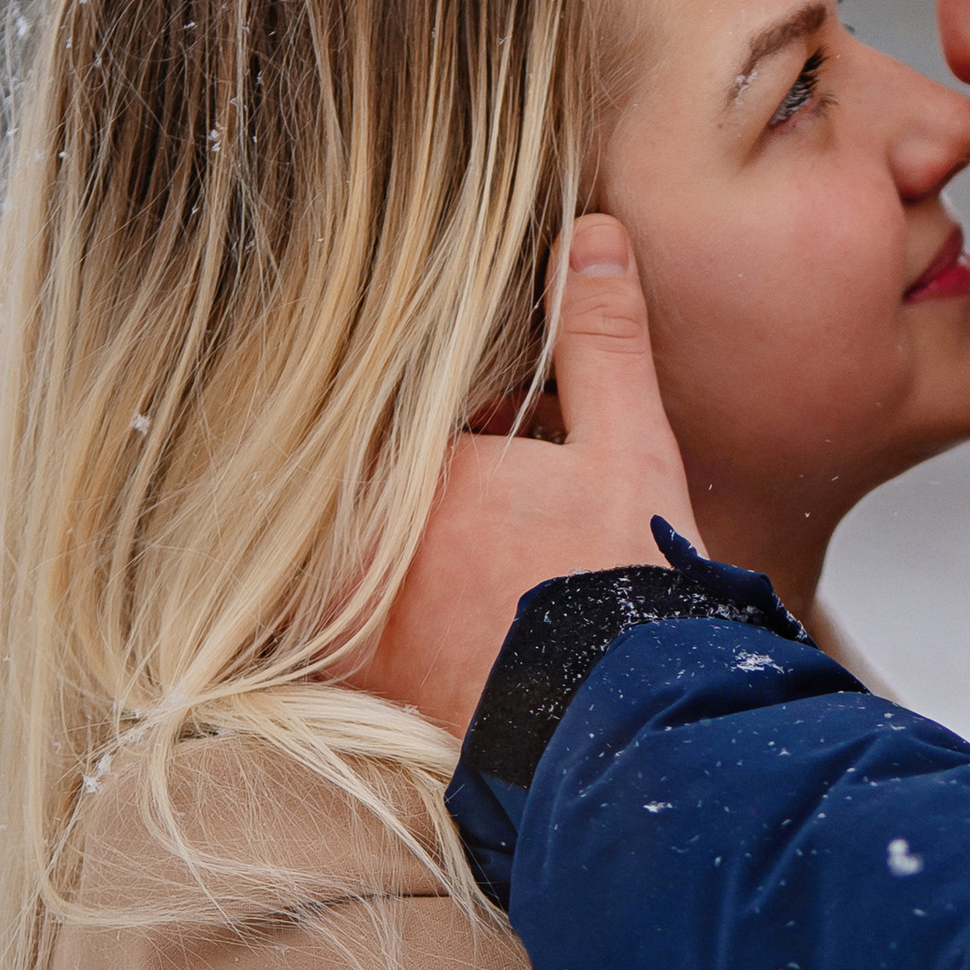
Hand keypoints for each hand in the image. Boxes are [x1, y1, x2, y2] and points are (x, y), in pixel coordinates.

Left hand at [350, 218, 701, 738]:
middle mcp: (358, 554)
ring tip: (461, 552)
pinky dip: (368, 615)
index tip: (447, 415)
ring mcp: (351, 629)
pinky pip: (339, 632)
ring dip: (376, 549)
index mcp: (407, 478)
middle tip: (454, 484)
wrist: (630, 735)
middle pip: (353, 490)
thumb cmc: (624, 589)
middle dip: (398, 479)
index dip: (425, 415)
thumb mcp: (626, 446)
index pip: (371, 415)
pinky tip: (440, 615)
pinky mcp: (364, 690)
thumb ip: (599, 339)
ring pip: (341, 561)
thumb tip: (589, 234)